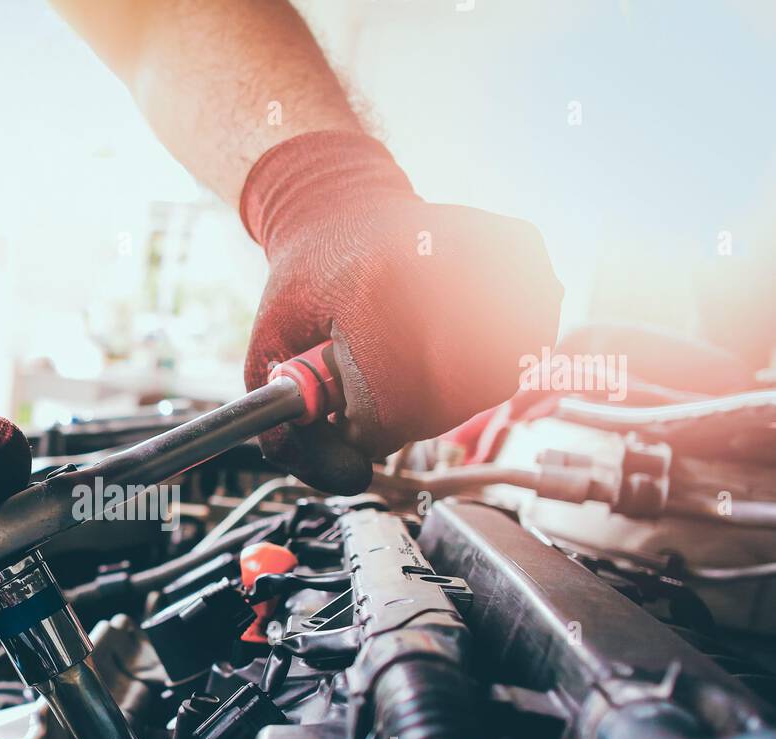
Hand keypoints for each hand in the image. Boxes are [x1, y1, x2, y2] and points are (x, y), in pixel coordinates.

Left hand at [243, 130, 562, 492]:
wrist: (342, 205)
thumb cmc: (305, 281)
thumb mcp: (268, 350)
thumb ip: (280, 428)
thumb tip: (344, 476)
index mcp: (376, 297)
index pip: (389, 417)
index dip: (360, 424)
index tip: (342, 400)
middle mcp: (448, 275)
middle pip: (442, 404)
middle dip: (401, 407)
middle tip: (372, 367)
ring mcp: (496, 260)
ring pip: (486, 383)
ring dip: (444, 383)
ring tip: (404, 339)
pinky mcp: (526, 253)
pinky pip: (521, 344)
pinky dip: (484, 350)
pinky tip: (445, 324)